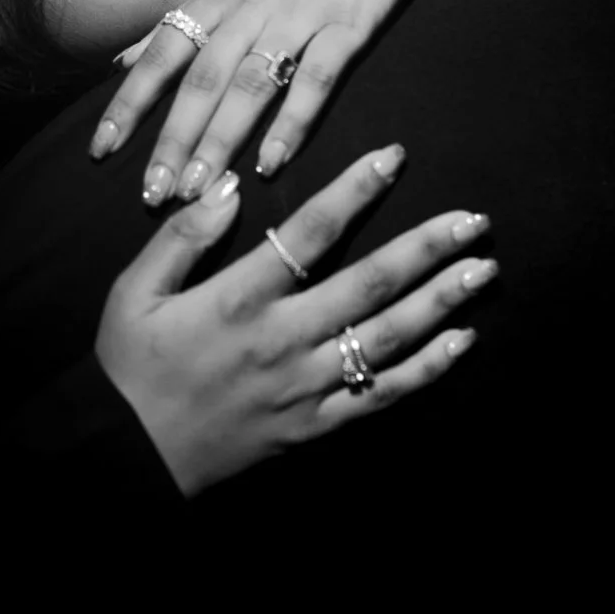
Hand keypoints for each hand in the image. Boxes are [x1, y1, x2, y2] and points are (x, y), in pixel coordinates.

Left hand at [91, 0, 447, 201]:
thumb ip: (185, 21)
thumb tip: (123, 60)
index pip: (162, 53)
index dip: (130, 102)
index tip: (101, 149)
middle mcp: (250, 6)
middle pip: (201, 79)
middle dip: (173, 139)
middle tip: (151, 193)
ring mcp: (298, 16)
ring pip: (250, 85)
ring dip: (221, 140)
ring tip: (198, 190)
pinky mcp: (346, 26)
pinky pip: (315, 80)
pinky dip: (292, 124)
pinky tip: (273, 163)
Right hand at [96, 143, 492, 496]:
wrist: (130, 455)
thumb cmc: (130, 367)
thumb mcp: (134, 293)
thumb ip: (183, 238)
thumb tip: (226, 185)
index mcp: (238, 299)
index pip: (309, 232)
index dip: (354, 191)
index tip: (393, 157)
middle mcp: (282, 339)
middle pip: (370, 284)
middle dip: (427, 249)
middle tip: (474, 221)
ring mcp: (304, 386)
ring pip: (387, 339)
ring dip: (442, 303)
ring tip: (484, 271)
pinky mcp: (314, 425)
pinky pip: (381, 396)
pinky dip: (427, 370)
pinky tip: (463, 342)